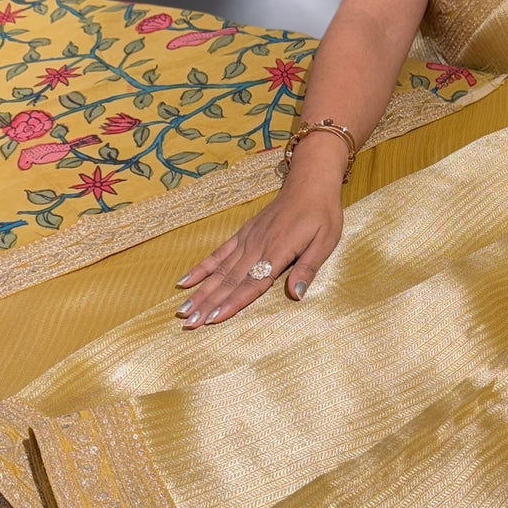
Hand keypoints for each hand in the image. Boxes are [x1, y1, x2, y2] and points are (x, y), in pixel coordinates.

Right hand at [174, 173, 342, 327]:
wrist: (309, 184)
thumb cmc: (321, 215)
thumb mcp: (325, 242)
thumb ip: (308, 268)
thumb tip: (296, 294)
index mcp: (278, 251)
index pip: (252, 284)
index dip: (232, 303)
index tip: (213, 320)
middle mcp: (257, 246)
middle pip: (229, 281)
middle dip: (207, 304)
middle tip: (188, 322)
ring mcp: (247, 240)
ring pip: (220, 271)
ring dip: (200, 291)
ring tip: (182, 310)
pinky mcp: (243, 234)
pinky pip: (218, 253)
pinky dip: (202, 268)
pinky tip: (186, 280)